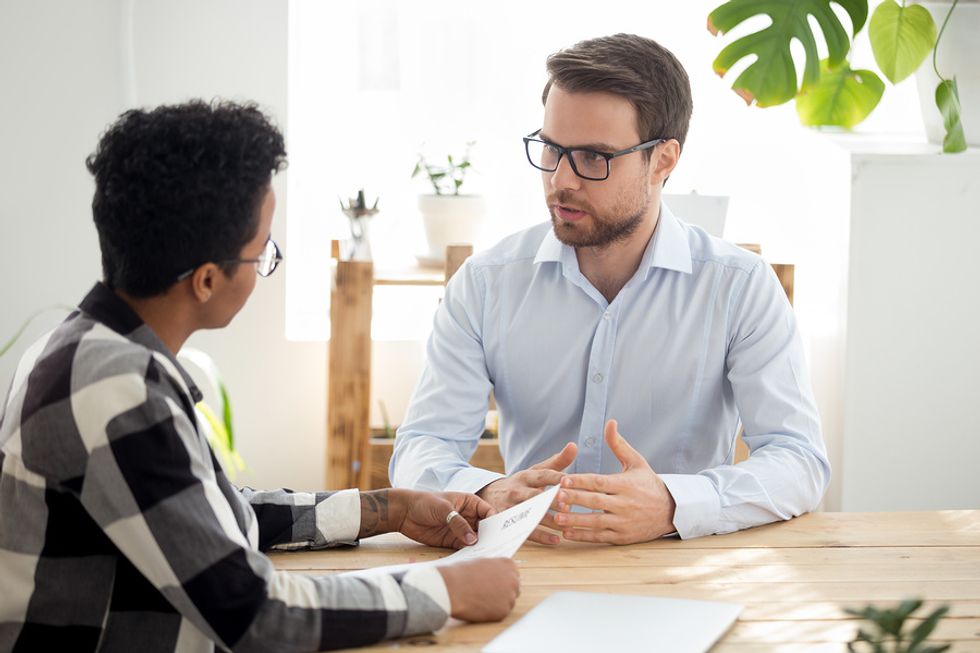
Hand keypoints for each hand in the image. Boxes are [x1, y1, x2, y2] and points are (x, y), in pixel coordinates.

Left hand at [398, 490, 494, 548]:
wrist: (404, 513)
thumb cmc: (425, 502)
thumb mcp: (444, 509)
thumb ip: (458, 523)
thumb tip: (473, 539)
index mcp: (470, 503)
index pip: (488, 512)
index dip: (495, 522)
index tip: (501, 533)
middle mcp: (468, 516)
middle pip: (484, 528)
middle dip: (490, 537)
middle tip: (497, 547)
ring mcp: (460, 529)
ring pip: (475, 539)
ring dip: (480, 546)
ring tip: (487, 555)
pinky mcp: (451, 541)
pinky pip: (464, 548)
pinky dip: (469, 553)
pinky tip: (473, 558)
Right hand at [437, 558, 519, 621]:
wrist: (452, 588)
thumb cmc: (461, 574)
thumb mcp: (481, 563)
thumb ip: (493, 569)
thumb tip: (495, 575)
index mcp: (508, 564)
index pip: (513, 574)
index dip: (503, 580)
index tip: (495, 584)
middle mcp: (513, 579)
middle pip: (513, 588)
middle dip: (503, 592)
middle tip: (488, 594)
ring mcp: (510, 596)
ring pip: (508, 602)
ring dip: (498, 603)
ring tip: (480, 600)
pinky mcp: (504, 611)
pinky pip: (501, 613)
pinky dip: (492, 613)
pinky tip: (480, 607)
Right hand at [477, 442, 576, 544]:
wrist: (489, 495)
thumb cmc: (521, 484)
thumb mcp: (535, 471)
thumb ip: (556, 462)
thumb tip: (574, 446)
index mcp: (526, 477)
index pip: (542, 475)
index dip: (555, 478)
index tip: (569, 480)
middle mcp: (517, 491)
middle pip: (534, 496)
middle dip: (549, 501)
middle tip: (566, 506)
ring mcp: (510, 508)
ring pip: (529, 515)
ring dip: (548, 521)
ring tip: (565, 526)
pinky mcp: (507, 523)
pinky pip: (524, 531)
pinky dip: (540, 536)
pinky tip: (555, 539)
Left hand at [555, 420, 675, 544]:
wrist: (670, 511)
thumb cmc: (648, 484)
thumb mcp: (636, 462)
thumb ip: (619, 444)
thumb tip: (610, 422)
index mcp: (626, 485)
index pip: (600, 482)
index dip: (581, 481)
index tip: (563, 479)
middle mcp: (625, 504)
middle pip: (595, 502)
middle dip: (574, 499)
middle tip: (554, 497)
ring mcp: (623, 522)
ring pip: (596, 522)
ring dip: (575, 521)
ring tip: (557, 518)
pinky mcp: (622, 537)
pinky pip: (600, 537)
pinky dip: (583, 536)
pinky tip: (567, 533)